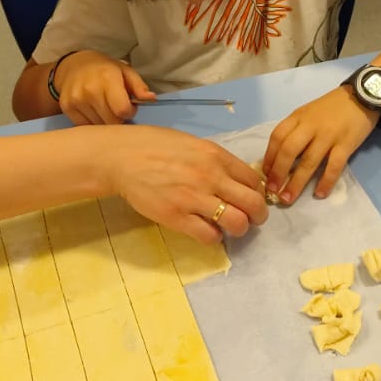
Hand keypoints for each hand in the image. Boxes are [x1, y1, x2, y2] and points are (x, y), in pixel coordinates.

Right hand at [54, 50, 155, 124]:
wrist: (73, 65)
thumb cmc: (104, 69)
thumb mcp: (125, 71)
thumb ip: (139, 86)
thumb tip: (151, 98)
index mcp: (108, 79)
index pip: (122, 110)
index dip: (130, 112)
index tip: (129, 107)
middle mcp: (90, 90)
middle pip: (111, 121)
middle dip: (119, 119)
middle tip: (117, 109)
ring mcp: (76, 100)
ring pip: (98, 127)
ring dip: (105, 122)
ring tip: (105, 109)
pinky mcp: (67, 108)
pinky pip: (85, 127)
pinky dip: (92, 123)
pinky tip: (94, 112)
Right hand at [101, 127, 268, 243]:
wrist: (122, 157)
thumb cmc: (155, 146)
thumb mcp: (192, 144)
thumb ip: (215, 160)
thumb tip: (235, 177)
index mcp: (216, 156)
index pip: (254, 180)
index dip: (257, 193)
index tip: (251, 198)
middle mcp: (210, 177)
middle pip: (253, 204)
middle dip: (258, 216)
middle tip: (252, 219)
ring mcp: (194, 198)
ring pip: (237, 223)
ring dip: (239, 228)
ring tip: (229, 227)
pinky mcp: (177, 217)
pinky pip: (209, 235)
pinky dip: (214, 237)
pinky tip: (206, 229)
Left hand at [262, 87, 377, 202]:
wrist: (362, 97)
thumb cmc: (331, 108)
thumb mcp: (308, 113)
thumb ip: (295, 130)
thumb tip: (279, 157)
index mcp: (299, 117)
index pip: (277, 137)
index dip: (269, 157)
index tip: (265, 175)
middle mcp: (311, 126)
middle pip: (289, 150)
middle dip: (278, 173)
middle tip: (272, 191)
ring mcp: (329, 135)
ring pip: (309, 161)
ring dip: (296, 182)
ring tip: (288, 198)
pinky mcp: (346, 144)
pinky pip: (334, 166)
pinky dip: (326, 181)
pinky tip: (319, 193)